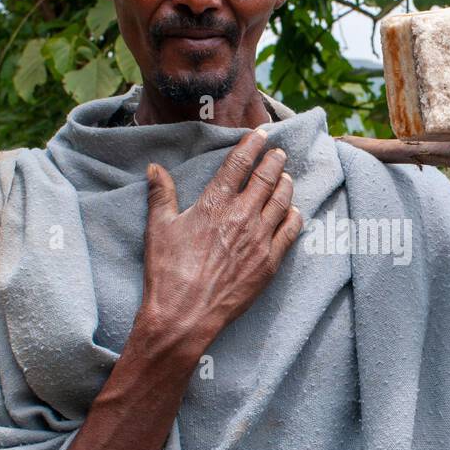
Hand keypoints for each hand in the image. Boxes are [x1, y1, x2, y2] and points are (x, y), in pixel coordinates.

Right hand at [139, 127, 302, 349]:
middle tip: (280, 152)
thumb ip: (161, 194)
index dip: (253, 145)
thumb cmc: (168, 272)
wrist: (184, 315)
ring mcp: (259, 239)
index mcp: (214, 203)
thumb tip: (154, 168)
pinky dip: (294, 216)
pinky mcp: (270, 262)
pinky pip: (290, 232)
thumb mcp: (158, 228)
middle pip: (266, 178)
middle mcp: (241, 216)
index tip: (262, 134)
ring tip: (287, 177)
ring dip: (286, 184)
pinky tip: (294, 211)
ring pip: (282, 201)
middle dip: (275, 161)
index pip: (239, 164)